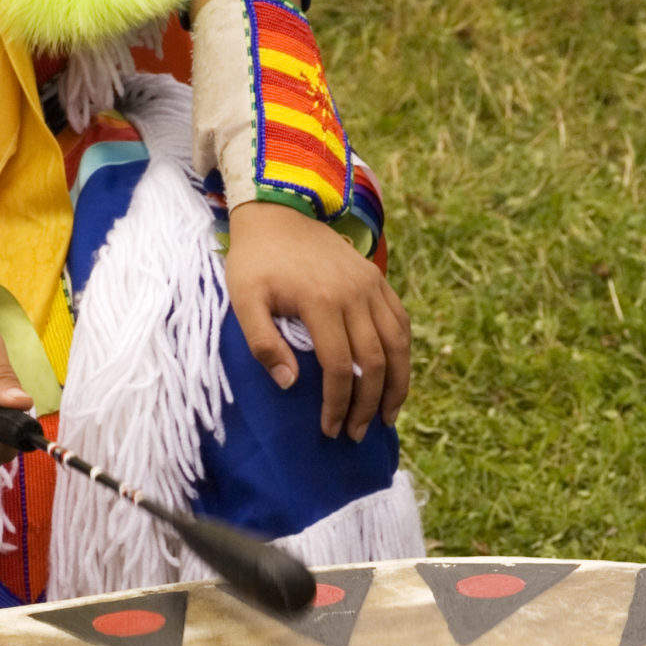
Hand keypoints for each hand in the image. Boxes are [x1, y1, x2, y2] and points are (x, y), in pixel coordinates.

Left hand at [226, 198, 410, 441]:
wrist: (277, 211)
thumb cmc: (255, 261)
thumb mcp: (243, 299)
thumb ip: (262, 342)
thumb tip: (290, 384)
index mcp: (320, 301)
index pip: (340, 367)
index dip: (339, 404)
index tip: (331, 429)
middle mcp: (354, 294)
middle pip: (374, 362)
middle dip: (369, 405)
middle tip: (357, 434)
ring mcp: (370, 285)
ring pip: (397, 344)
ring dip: (397, 386)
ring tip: (387, 417)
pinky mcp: (377, 279)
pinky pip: (401, 322)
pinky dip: (402, 354)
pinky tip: (395, 378)